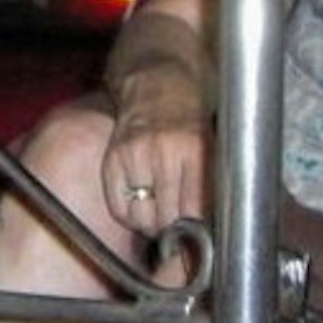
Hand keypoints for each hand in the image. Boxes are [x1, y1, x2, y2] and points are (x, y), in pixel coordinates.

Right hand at [95, 65, 208, 242]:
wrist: (159, 87)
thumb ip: (207, 188)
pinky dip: (128, 215)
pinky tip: (138, 206)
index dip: (196, 232)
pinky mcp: (113, 158)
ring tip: (158, 215)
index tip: (196, 235)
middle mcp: (163, 153)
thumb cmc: (190, 124)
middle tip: (176, 226)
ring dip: (149, 224)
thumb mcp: (210, 150)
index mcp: (194, 152)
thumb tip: (200, 234)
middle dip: (173, 230)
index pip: (194, 212)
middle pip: (166, 218)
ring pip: (141, 217)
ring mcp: (134, 155)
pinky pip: (118, 206)